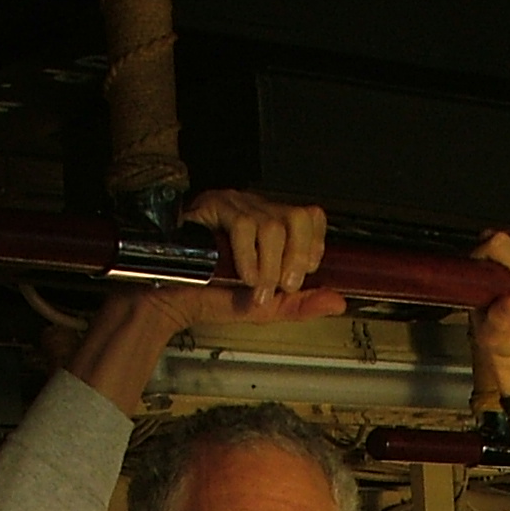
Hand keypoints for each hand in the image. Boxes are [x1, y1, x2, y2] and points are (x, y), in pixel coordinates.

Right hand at [65, 190, 342, 414]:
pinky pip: (244, 225)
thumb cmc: (212, 297)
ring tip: (256, 288)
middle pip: (300, 214)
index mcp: (271, 224)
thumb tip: (339, 300)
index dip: (312, 247)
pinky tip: (242, 277)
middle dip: (296, 258)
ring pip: (274, 223)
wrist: (171, 302)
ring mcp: (234, 203)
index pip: (311, 216)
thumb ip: (302, 304)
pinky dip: (249, 259)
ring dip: (270, 266)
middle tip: (280, 284)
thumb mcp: (267, 307)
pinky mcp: (212, 206)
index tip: (296, 276)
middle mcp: (255, 207)